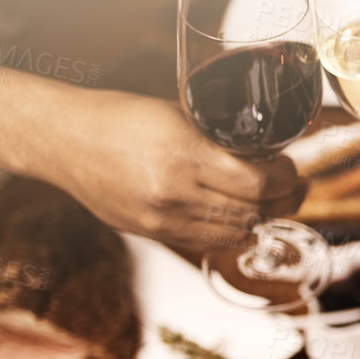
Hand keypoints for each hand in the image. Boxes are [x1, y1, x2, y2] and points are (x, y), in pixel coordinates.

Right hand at [58, 91, 303, 253]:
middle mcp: (173, 193)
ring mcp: (162, 220)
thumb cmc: (120, 117)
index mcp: (183, 155)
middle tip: (297, 186)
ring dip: (262, 219)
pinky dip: (232, 231)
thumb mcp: (178, 115)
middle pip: (253, 213)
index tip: (292, 166)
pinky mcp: (152, 234)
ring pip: (235, 234)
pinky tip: (241, 215)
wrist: (62, 140)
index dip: (287, 178)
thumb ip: (221, 139)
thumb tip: (268, 153)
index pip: (259, 183)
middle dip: (285, 201)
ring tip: (275, 203)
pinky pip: (208, 243)